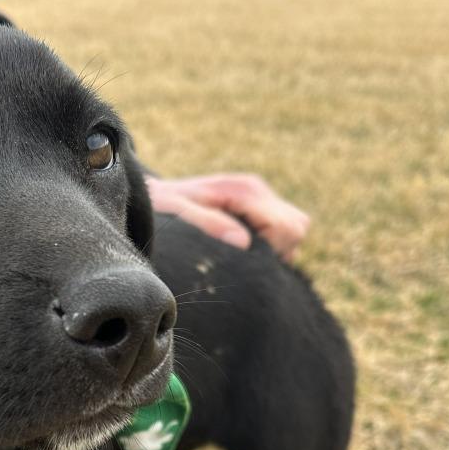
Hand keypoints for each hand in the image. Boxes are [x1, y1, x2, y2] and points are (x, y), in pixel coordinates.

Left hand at [145, 173, 310, 260]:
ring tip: (239, 255)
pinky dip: (268, 246)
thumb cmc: (162, 208)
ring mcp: (258, 199)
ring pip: (294, 230)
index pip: (286, 226)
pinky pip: (281, 232)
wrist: (151, 195)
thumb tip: (243, 243)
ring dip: (274, 248)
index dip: (270, 250)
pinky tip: (240, 251)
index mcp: (244, 190)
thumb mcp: (178, 215)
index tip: (242, 258)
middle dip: (277, 249)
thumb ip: (209, 224)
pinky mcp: (254, 209)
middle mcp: (257, 190)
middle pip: (297, 227)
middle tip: (242, 259)